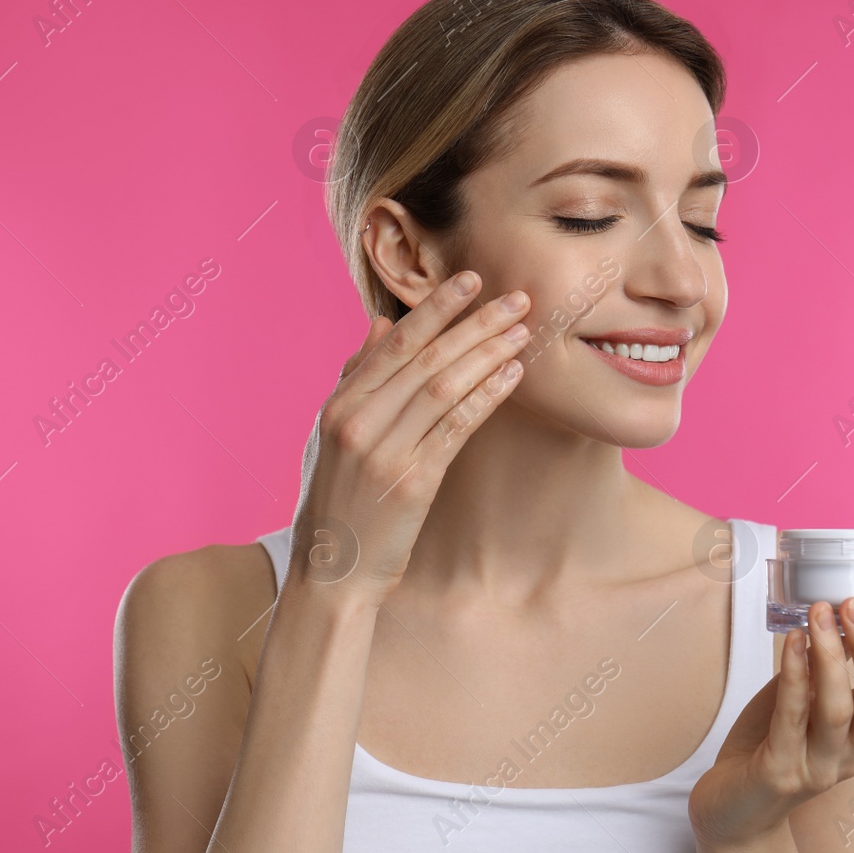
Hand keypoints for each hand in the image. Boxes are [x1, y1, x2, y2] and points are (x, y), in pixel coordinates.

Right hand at [288, 271, 531, 604]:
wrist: (331, 573)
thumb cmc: (339, 502)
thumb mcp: (333, 435)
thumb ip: (357, 379)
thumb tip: (382, 325)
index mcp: (340, 405)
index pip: (396, 343)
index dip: (436, 308)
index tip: (469, 280)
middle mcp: (358, 421)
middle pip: (426, 357)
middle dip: (474, 322)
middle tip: (515, 298)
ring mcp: (384, 450)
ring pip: (444, 385)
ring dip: (488, 353)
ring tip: (522, 331)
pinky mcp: (412, 481)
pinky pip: (456, 427)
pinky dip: (486, 396)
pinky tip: (512, 376)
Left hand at [688, 598, 853, 852]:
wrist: (731, 811)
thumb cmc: (766, 746)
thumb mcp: (802, 702)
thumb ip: (821, 670)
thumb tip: (836, 616)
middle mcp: (848, 755)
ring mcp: (816, 768)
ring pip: (837, 710)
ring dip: (831, 657)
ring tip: (820, 614)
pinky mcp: (779, 773)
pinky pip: (790, 719)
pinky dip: (794, 676)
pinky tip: (793, 643)